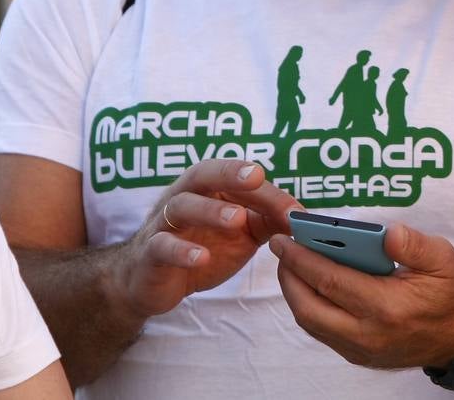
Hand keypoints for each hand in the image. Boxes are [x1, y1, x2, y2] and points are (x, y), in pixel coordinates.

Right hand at [114, 160, 298, 319]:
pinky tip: (200, 258)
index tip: (295, 209)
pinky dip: (181, 250)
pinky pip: (162, 246)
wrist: (152, 281)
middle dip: (229, 173)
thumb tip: (302, 217)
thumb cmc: (201, 246)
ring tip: (237, 220)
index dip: (268, 192)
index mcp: (207, 188)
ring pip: (181, 206)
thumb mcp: (240, 233)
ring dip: (210, 211)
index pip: (238, 179)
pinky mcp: (150, 253)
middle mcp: (183, 196)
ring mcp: (164, 223)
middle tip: (256, 177)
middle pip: (203, 174)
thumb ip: (267, 220)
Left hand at [269, 223, 453, 369]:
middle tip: (281, 249)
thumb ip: (414, 244)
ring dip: (294, 293)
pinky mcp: (358, 355)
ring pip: (311, 323)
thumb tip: (387, 232)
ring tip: (290, 264)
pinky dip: (308, 306)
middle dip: (288, 277)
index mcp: (387, 307)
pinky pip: (322, 331)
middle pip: (309, 307)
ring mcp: (361, 349)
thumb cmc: (449, 292)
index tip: (284, 238)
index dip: (302, 258)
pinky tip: (309, 284)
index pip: (331, 281)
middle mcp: (368, 333)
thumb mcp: (443, 258)